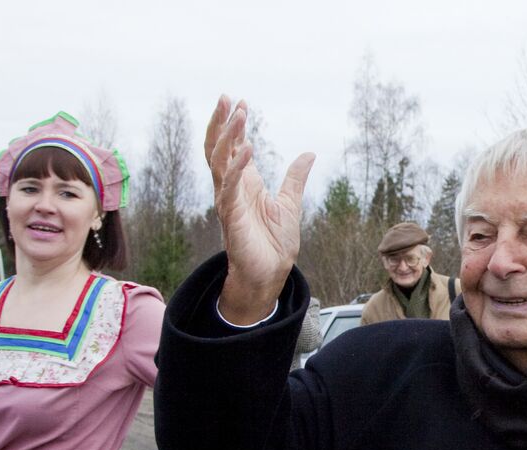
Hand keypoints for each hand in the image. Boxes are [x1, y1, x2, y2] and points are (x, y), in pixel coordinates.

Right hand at [204, 95, 314, 322]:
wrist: (271, 273)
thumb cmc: (275, 243)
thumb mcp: (290, 202)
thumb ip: (295, 178)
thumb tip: (308, 154)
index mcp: (244, 183)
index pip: (232, 147)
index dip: (233, 125)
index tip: (240, 102)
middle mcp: (231, 189)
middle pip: (218, 149)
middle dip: (221, 123)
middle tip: (228, 98)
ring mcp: (228, 201)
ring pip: (219, 162)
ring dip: (227, 137)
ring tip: (238, 114)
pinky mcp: (231, 216)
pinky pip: (230, 187)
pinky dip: (236, 167)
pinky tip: (247, 148)